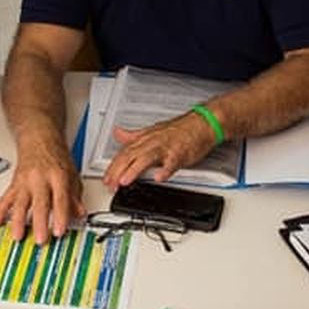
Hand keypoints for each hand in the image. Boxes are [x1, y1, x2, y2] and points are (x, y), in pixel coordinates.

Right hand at [0, 135, 83, 244]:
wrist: (39, 139)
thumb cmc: (55, 156)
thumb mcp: (71, 174)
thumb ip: (74, 196)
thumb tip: (79, 214)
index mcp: (57, 175)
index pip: (60, 198)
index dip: (60, 216)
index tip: (60, 231)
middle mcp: (40, 178)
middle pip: (39, 203)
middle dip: (39, 223)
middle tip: (40, 239)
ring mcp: (25, 181)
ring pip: (20, 203)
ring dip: (17, 221)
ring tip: (18, 236)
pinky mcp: (14, 184)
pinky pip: (5, 198)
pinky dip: (0, 211)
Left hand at [102, 114, 217, 187]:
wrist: (202, 124)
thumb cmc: (180, 130)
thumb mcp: (152, 131)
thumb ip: (133, 136)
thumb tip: (117, 133)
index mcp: (145, 139)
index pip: (124, 153)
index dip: (113, 166)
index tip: (106, 179)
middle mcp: (152, 142)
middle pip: (131, 155)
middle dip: (118, 170)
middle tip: (110, 184)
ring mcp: (166, 148)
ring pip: (146, 158)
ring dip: (134, 170)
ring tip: (125, 181)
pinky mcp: (180, 154)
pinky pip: (172, 163)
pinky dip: (165, 170)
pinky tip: (159, 178)